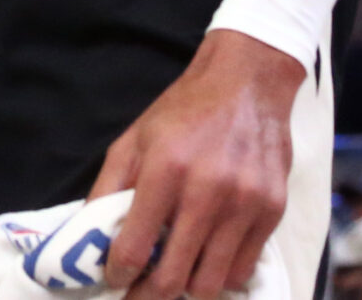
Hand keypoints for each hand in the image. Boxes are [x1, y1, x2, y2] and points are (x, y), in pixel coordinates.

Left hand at [93, 30, 305, 299]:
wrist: (247, 84)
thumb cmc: (183, 112)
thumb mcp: (134, 140)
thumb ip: (109, 188)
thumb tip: (89, 236)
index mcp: (166, 169)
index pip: (135, 247)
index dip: (118, 274)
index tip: (114, 279)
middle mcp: (207, 191)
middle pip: (173, 278)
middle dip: (148, 297)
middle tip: (136, 296)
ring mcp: (245, 205)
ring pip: (211, 283)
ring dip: (186, 291)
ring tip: (171, 282)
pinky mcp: (272, 211)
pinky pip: (242, 269)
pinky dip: (220, 276)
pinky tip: (204, 264)